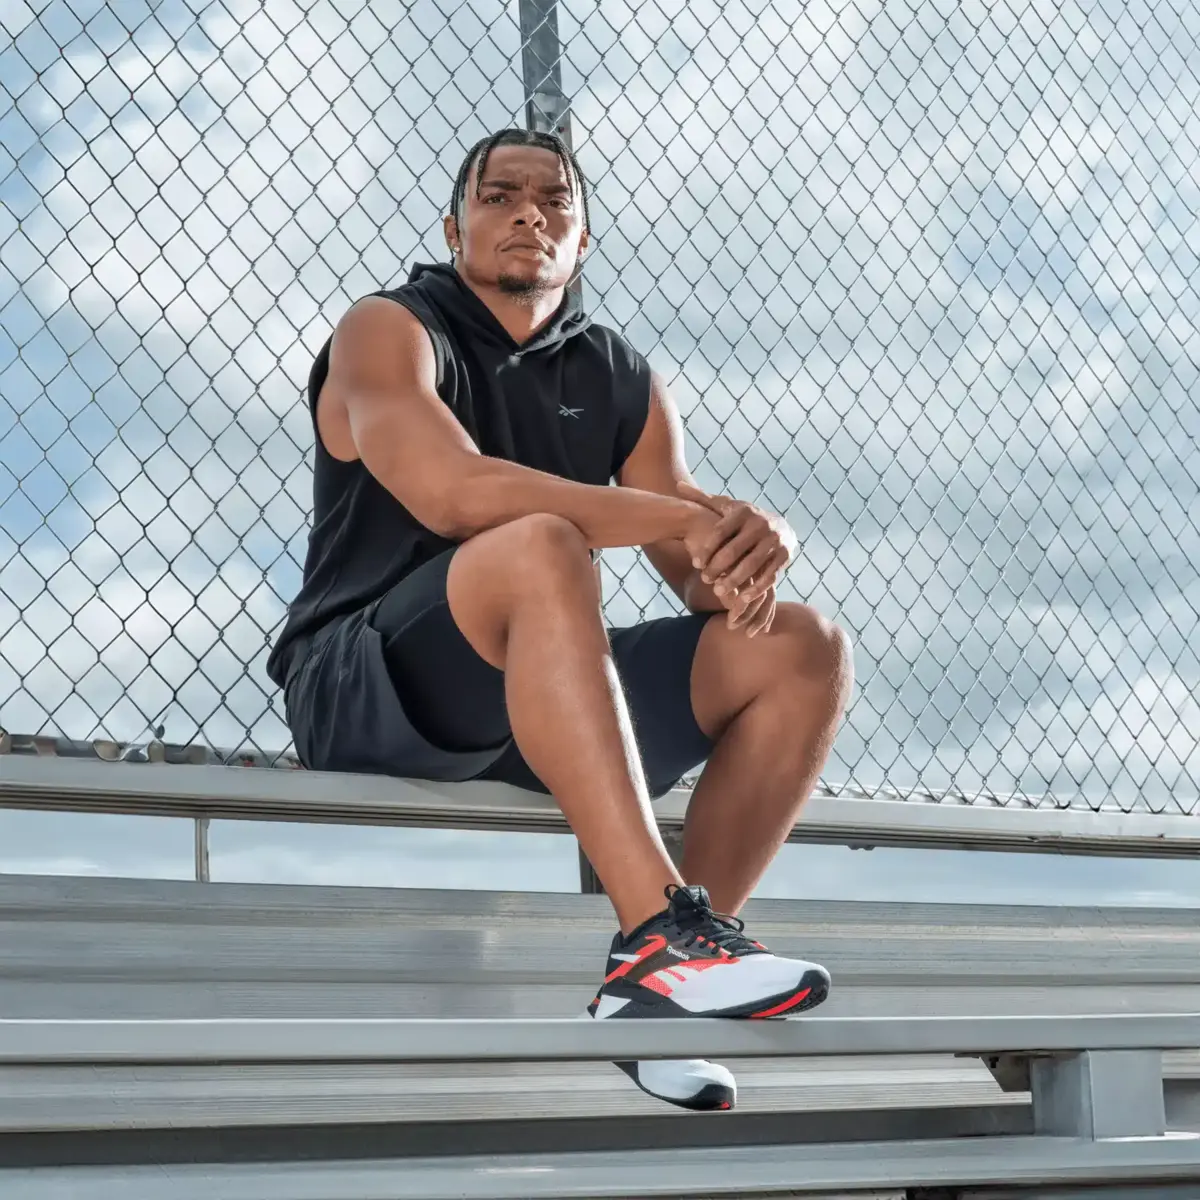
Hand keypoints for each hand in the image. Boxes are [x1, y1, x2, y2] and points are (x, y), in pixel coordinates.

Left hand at [678, 482, 794, 634]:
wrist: (781, 525)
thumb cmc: (743, 519)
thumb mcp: (725, 506)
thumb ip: (702, 499)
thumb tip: (677, 485)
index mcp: (743, 512)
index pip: (720, 531)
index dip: (706, 549)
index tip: (695, 564)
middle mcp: (761, 524)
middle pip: (734, 550)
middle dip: (718, 567)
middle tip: (705, 580)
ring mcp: (774, 541)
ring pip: (751, 564)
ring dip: (734, 580)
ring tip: (719, 592)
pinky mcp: (784, 556)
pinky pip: (769, 575)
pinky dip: (755, 589)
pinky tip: (741, 599)